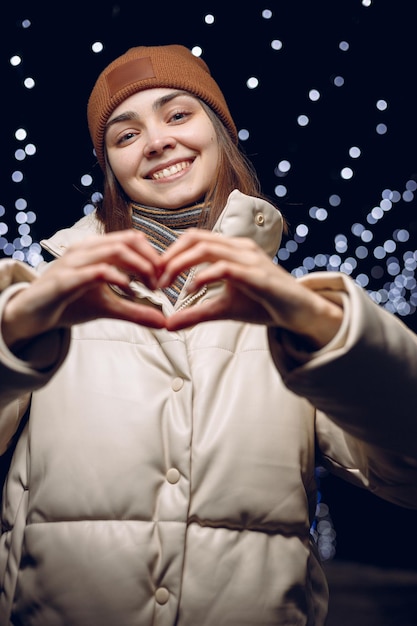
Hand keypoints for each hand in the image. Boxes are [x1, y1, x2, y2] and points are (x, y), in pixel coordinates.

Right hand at [2, 230, 165, 349]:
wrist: (32, 315)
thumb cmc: (70, 303)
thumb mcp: (109, 308)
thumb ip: (135, 312)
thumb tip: (164, 322)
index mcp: (96, 249)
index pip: (132, 239)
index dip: (154, 255)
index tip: (166, 278)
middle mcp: (86, 249)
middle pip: (128, 241)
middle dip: (151, 260)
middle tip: (163, 283)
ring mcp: (74, 262)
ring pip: (114, 250)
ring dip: (140, 267)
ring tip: (151, 287)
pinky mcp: (65, 280)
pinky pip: (95, 272)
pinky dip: (117, 278)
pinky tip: (129, 290)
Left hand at [159, 229, 342, 348]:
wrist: (299, 312)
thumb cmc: (263, 304)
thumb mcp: (223, 309)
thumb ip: (195, 314)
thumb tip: (167, 324)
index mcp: (231, 249)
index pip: (193, 239)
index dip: (170, 253)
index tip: (154, 274)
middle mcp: (239, 247)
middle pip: (195, 239)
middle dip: (169, 257)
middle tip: (153, 279)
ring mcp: (249, 259)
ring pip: (207, 248)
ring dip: (180, 265)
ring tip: (166, 284)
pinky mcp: (257, 275)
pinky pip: (226, 268)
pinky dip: (204, 276)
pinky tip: (191, 290)